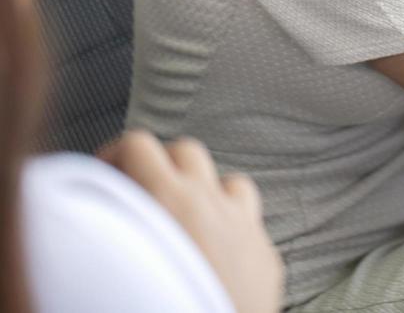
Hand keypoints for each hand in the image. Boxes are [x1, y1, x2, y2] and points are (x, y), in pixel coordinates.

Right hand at [99, 131, 281, 312]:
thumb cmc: (157, 304)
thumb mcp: (118, 264)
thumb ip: (112, 229)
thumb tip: (99, 220)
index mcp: (167, 199)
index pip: (138, 144)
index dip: (115, 156)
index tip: (105, 180)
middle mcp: (211, 202)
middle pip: (187, 151)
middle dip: (162, 165)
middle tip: (142, 197)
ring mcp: (245, 225)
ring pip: (228, 180)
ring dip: (205, 191)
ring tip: (182, 223)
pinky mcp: (267, 254)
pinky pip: (252, 221)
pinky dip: (234, 224)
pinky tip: (216, 252)